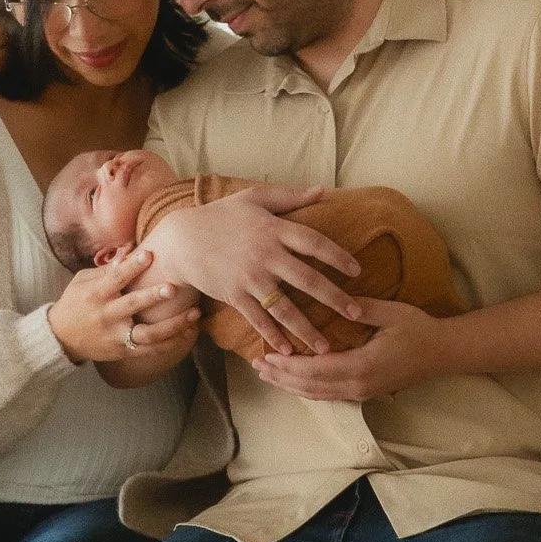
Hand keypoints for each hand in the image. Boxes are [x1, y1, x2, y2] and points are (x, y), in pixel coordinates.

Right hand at [46, 246, 198, 364]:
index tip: (149, 254)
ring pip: (146, 333)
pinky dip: (170, 343)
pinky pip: (149, 349)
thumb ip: (106, 269)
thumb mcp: (83, 281)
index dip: (132, 267)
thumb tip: (129, 250)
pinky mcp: (123, 351)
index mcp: (95, 294)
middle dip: (152, 296)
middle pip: (132, 305)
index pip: (115, 278)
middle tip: (173, 287)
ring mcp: (115, 336)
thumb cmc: (75, 302)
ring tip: (194, 314)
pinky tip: (188, 333)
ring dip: (172, 325)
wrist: (62, 338)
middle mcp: (106, 315)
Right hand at [162, 185, 362, 356]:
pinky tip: (289, 350)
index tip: (358, 271)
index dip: (338, 257)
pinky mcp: (234, 295)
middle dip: (335, 298)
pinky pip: (258, 319)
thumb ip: (290, 196)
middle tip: (357, 313)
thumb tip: (323, 191)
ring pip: (285, 307)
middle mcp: (265, 255)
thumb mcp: (254, 198)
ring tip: (326, 347)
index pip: (314, 243)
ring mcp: (249, 278)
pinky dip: (273, 336)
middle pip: (307, 279)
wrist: (182, 239)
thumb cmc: (221, 215)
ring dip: (307, 329)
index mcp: (274, 229)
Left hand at [251, 297, 452, 398]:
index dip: (287, 365)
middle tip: (255, 365)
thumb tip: (335, 298)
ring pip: (316, 394)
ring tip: (267, 375)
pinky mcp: (364, 393)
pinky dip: (306, 390)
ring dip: (289, 385)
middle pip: (309, 386)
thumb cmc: (418, 330)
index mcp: (361, 366)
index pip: (313, 370)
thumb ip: (361, 307)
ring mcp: (360, 392)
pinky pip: (328, 395)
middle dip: (280, 377)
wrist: (443, 354)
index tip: (265, 355)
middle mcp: (357, 385)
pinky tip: (294, 382)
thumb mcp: (390, 313)